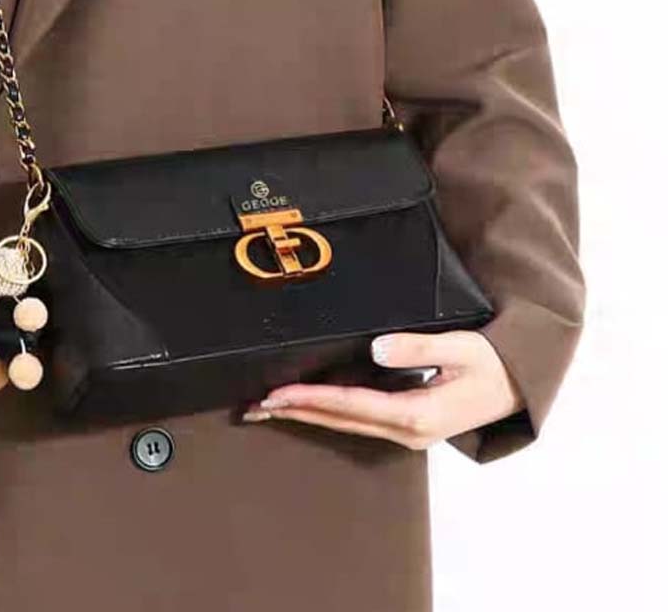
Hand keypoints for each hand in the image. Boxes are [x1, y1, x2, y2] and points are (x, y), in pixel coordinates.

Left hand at [242, 330, 522, 449]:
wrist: (521, 386)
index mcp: (417, 415)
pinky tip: (309, 402)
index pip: (351, 405)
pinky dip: (329, 410)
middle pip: (339, 420)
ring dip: (308, 413)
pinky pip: (360, 418)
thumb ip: (418, 347)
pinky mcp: (408, 422)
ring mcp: (407, 430)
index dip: (312, 399)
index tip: (279, 394)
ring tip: (271, 405)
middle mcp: (407, 430)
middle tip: (255, 406)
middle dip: (296, 412)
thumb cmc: (493, 364)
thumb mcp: (462, 348)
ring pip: (346, 422)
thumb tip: (377, 348)